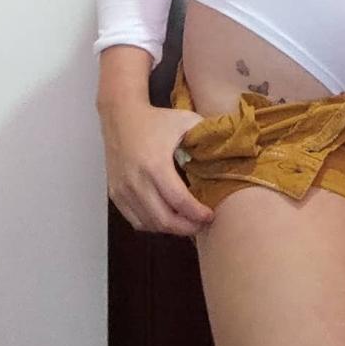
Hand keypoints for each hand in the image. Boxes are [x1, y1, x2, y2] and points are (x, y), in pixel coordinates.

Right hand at [97, 101, 214, 236]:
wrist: (120, 116)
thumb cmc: (156, 120)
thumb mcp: (185, 120)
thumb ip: (206, 135)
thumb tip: (229, 149)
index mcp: (155, 165)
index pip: (178, 201)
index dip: (196, 214)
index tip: (210, 215)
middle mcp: (136, 181)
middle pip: (163, 219)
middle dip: (186, 227)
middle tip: (202, 224)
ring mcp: (123, 190)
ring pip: (149, 224)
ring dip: (170, 229)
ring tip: (187, 223)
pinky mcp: (115, 194)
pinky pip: (135, 220)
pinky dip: (152, 225)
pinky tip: (166, 219)